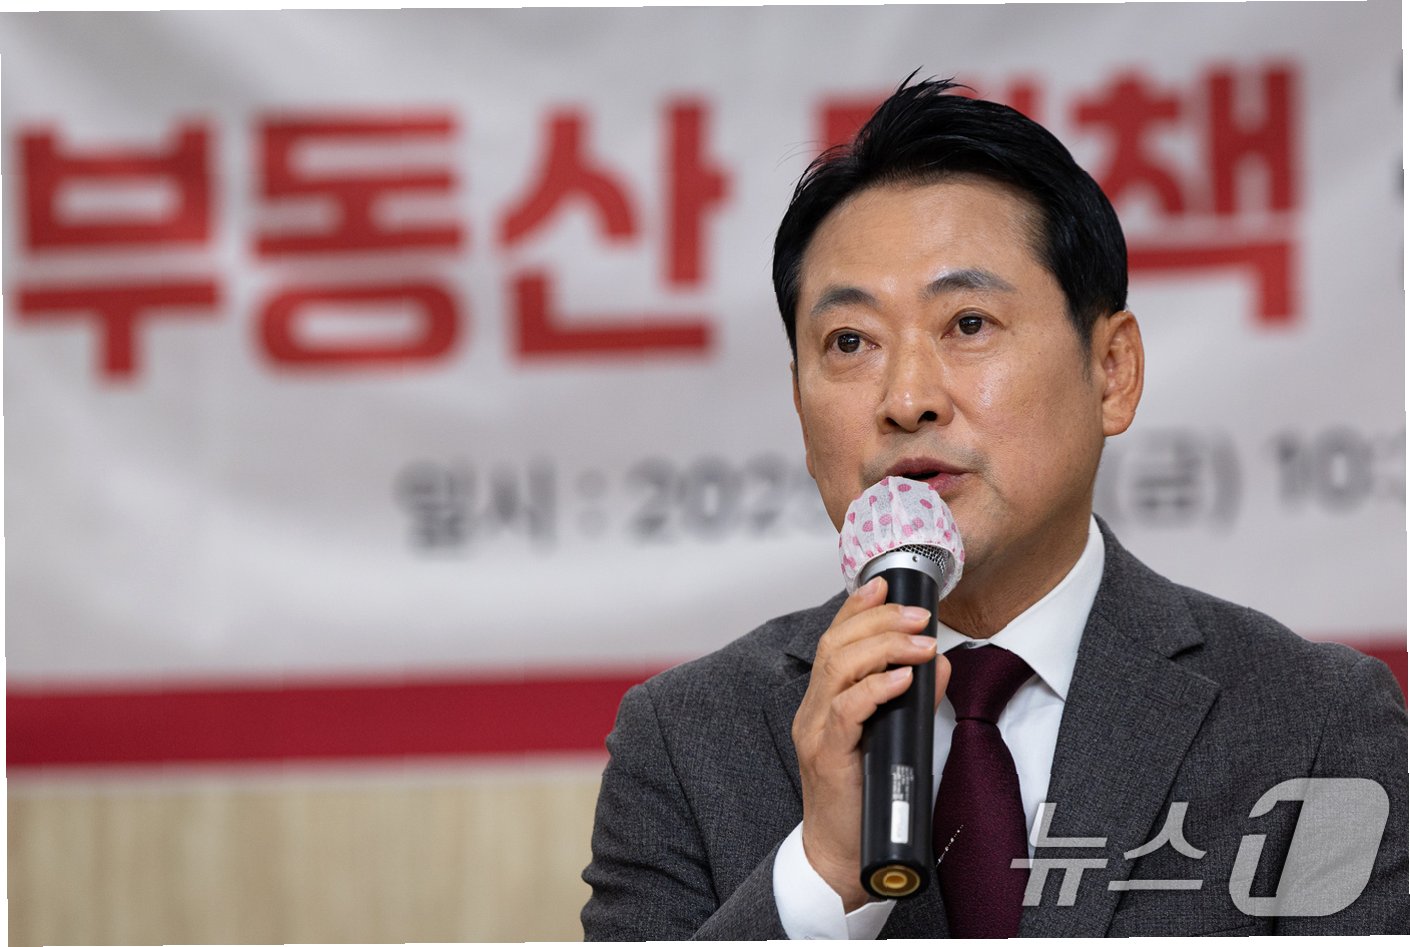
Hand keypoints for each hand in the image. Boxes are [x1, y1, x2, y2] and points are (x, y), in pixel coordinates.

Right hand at [791, 576, 951, 910]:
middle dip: (879, 622)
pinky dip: (875, 689)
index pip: (834, 640)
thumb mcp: (896, 740)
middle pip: (835, 646)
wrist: (843, 858)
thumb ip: (914, 701)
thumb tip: (940, 664)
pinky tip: (901, 680)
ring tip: (920, 643)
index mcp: (824, 702)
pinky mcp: (827, 757)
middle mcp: (813, 711)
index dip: (857, 608)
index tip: (885, 584)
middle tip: (920, 616)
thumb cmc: (868, 800)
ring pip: (838, 670)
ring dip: (883, 648)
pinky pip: (846, 712)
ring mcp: (816, 732)